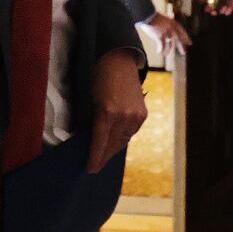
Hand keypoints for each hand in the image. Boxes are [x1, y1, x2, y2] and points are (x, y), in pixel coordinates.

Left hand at [87, 50, 145, 173]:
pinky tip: (115, 142)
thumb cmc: (99, 79)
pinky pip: (131, 132)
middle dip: (104, 156)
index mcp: (107, 113)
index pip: (100, 142)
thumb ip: (92, 121)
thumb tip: (90, 140)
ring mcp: (136, 116)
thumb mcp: (90, 100)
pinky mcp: (142, 114)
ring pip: (123, 140)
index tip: (91, 169)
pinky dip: (122, 138)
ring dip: (113, 149)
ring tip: (104, 156)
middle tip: (96, 166)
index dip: (95, 157)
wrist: (119, 62)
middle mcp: (124, 117)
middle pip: (113, 145)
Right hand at [141, 12, 191, 56]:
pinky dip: (160, 49)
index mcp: (173, 23)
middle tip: (184, 53)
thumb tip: (166, 31)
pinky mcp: (159, 36)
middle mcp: (171, 28)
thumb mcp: (163, 19)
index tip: (189, 43)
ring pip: (169, 44)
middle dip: (181, 47)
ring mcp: (166, 32)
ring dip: (167, 50)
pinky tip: (159, 52)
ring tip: (166, 54)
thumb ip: (166, 25)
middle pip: (178, 39)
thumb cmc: (152, 16)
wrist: (147, 15)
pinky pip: (161, 45)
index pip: (182, 31)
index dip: (186, 38)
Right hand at [200, 0, 232, 15]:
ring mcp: (228, 2)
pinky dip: (227, 12)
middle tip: (208, 11)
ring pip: (221, 8)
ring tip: (217, 12)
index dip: (206, 0)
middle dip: (211, 7)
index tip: (202, 4)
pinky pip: (228, 11)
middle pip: (214, 3)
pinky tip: (227, 12)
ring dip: (218, 10)